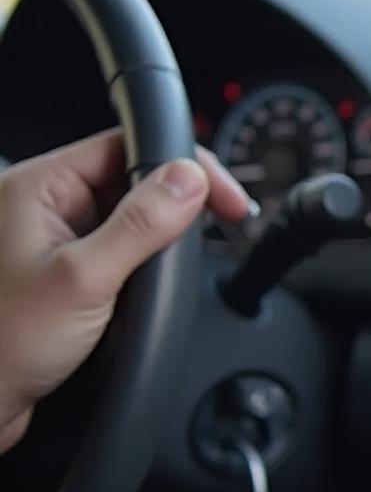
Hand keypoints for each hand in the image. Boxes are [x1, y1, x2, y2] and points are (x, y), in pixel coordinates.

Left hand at [0, 129, 250, 452]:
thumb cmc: (3, 345)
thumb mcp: (83, 280)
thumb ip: (140, 226)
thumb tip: (188, 180)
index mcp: (39, 188)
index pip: (126, 145)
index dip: (184, 164)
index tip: (226, 197)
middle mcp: (46, 208)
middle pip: (134, 179)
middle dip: (182, 199)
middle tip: (227, 222)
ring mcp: (59, 243)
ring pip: (133, 219)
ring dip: (167, 235)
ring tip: (193, 257)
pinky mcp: (72, 276)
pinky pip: (124, 253)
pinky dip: (151, 264)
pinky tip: (162, 283)